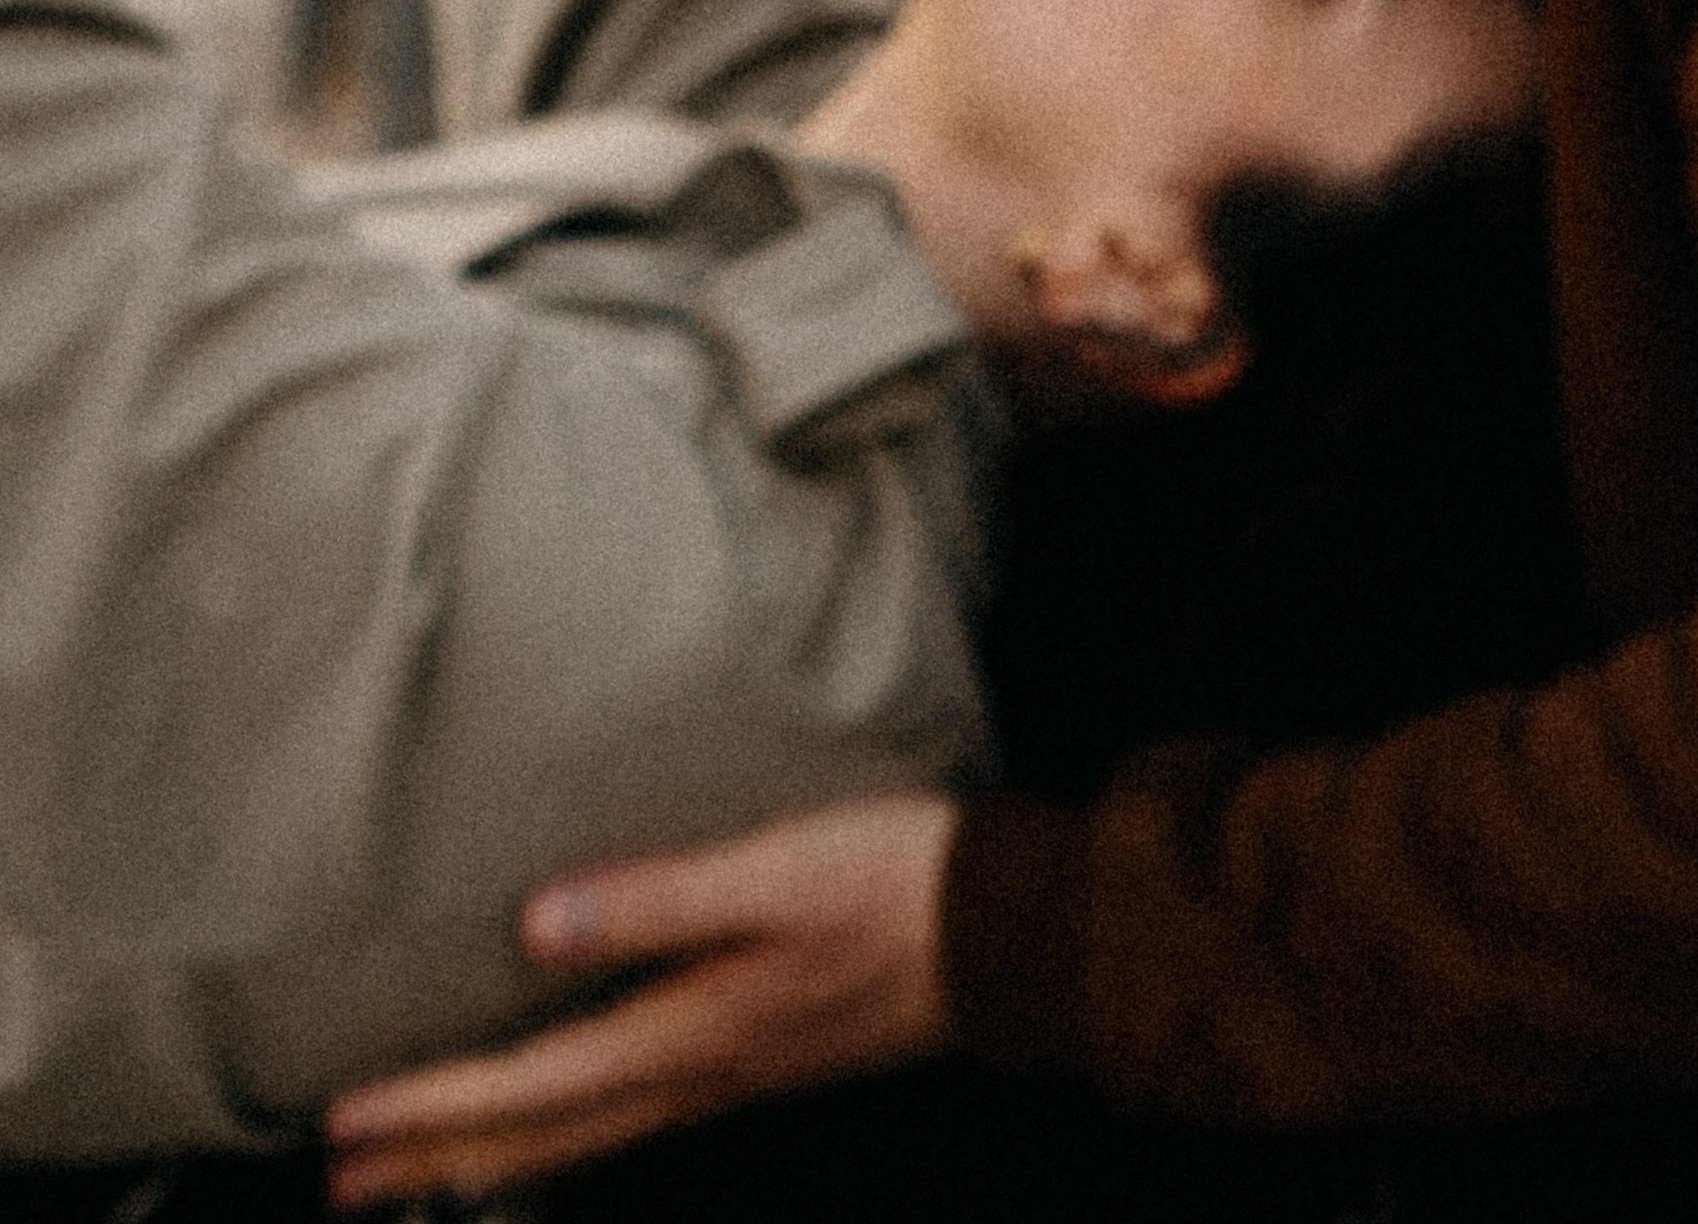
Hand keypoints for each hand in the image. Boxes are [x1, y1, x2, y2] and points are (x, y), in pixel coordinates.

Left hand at [324, 790, 956, 1204]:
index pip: (528, 1089)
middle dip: (433, 1157)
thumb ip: (658, 900)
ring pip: (575, 1139)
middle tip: (340, 1177)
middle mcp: (694, 1074)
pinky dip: (556, 1131)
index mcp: (688, 1034)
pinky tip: (550, 1118)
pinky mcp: (750, 1057)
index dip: (429, 1107)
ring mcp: (725, 1077)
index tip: (342, 1123)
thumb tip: (538, 926)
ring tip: (412, 1166)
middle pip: (537, 1137)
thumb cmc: (898, 888)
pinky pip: (620, 1117)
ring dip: (483, 1155)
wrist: (1006, 937)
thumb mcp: (776, 872)